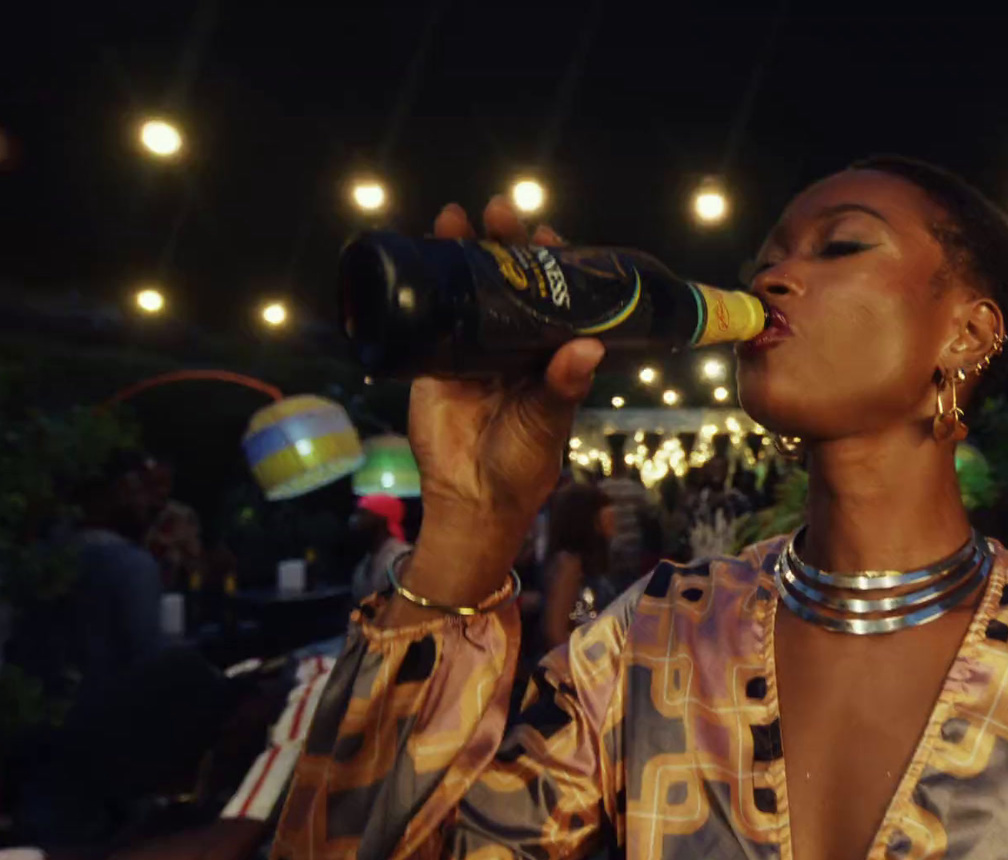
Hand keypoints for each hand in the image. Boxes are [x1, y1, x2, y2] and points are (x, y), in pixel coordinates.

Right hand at [397, 199, 603, 609]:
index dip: (551, 263)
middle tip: (502, 212)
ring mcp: (471, 348)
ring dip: (462, 251)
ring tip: (456, 216)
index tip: (549, 234)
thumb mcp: (548, 424)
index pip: (554, 296)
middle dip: (505, 243)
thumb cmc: (522, 464)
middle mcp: (512, 342)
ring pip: (468, 290)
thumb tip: (589, 347)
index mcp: (548, 352)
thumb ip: (563, 388)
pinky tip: (418, 252)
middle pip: (509, 282)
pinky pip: (427, 316)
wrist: (470, 498)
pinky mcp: (433, 359)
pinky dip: (421, 284)